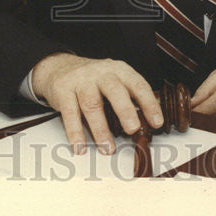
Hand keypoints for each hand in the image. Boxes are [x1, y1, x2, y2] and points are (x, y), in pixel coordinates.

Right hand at [32, 53, 162, 154]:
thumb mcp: (114, 79)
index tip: (157, 122)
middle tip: (132, 129)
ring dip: (100, 129)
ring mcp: (81, 81)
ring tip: (108, 148)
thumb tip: (148, 122)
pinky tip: (80, 146)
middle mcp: (101, 73)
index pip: (138, 85)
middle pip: (115, 91)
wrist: (59, 66)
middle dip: (125, 110)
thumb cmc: (93, 78)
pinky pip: (70, 113)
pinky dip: (75, 132)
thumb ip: (129, 96)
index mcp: (119, 70)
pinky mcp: (63, 91)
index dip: (149, 103)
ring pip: (92, 104)